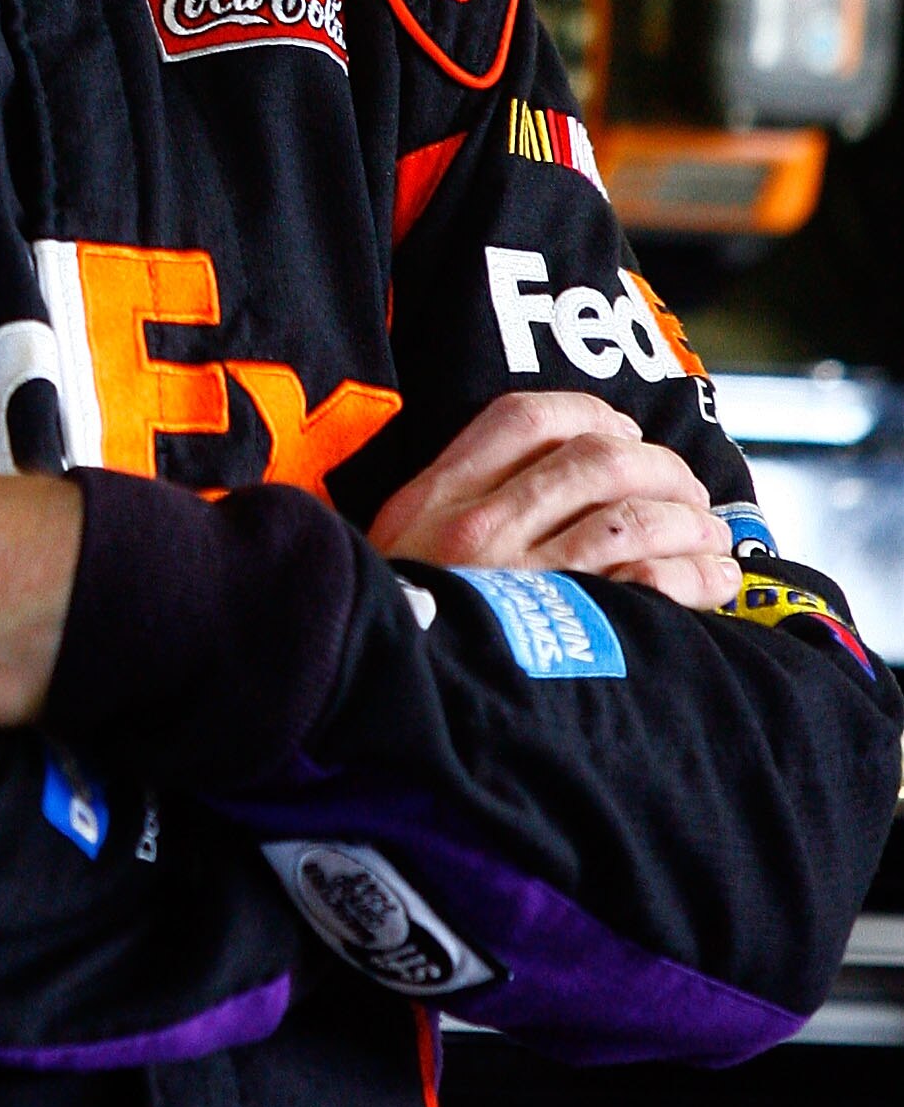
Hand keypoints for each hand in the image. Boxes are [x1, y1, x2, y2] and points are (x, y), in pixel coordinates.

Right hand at [367, 392, 738, 611]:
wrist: (393, 692)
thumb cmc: (406, 627)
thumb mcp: (402, 550)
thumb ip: (456, 506)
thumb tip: (552, 471)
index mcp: (435, 500)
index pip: (523, 419)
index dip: (590, 414)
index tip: (622, 431)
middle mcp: (480, 530)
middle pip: (595, 460)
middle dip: (659, 466)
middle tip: (684, 487)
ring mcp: (525, 581)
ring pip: (634, 519)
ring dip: (689, 520)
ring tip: (707, 533)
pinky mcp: (568, 633)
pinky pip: (653, 584)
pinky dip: (695, 574)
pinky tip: (713, 577)